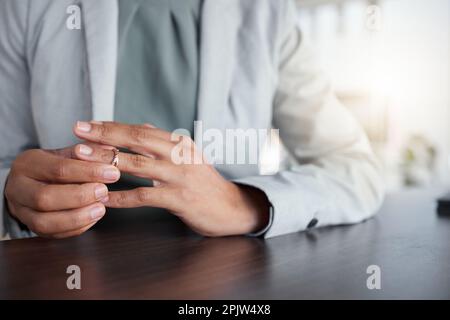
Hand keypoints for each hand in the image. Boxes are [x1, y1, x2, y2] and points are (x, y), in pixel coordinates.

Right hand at [4, 145, 120, 237]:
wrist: (34, 181)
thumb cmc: (55, 166)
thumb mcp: (68, 153)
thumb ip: (89, 152)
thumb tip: (110, 152)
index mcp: (28, 164)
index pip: (58, 169)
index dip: (88, 172)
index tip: (112, 173)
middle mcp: (18, 188)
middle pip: (45, 198)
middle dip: (79, 197)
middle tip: (103, 192)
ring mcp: (22, 211)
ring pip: (45, 222)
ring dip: (77, 217)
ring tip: (100, 208)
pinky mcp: (32, 228)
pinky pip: (52, 234)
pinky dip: (76, 228)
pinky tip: (92, 218)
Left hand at [73, 121, 269, 236]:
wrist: (231, 207)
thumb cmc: (204, 183)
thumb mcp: (188, 157)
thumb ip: (165, 142)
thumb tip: (142, 126)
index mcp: (179, 143)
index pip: (140, 129)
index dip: (112, 126)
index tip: (87, 124)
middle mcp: (180, 154)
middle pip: (137, 139)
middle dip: (104, 135)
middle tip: (77, 131)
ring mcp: (180, 176)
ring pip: (137, 164)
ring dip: (107, 160)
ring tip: (81, 158)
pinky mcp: (180, 198)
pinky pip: (144, 196)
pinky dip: (121, 197)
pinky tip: (104, 198)